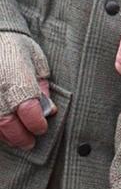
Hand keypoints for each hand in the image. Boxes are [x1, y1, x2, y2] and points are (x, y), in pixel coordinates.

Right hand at [0, 32, 54, 149]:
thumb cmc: (17, 46)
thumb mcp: (36, 59)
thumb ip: (42, 85)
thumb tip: (48, 108)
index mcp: (17, 77)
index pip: (29, 109)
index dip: (37, 123)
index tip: (42, 127)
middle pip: (8, 123)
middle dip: (21, 137)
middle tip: (30, 142)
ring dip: (6, 136)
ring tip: (17, 137)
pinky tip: (3, 128)